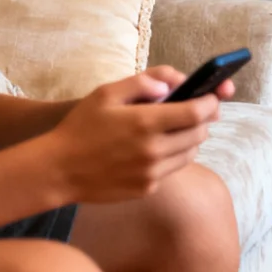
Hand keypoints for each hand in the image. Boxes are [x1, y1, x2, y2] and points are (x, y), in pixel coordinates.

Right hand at [42, 69, 220, 202]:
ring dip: (190, 139)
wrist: (58, 169)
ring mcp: (152, 173)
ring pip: (190, 153)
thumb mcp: (106, 93)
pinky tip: (154, 149)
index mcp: (146, 122)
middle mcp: (154, 150)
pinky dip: (171, 158)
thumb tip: (171, 84)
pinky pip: (172, 170)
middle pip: (199, 134)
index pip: (197, 112)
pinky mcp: (146, 189)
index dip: (210, 102)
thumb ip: (142, 82)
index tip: (212, 96)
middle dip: (202, 119)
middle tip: (194, 110)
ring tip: (173, 129)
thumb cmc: (80, 127)